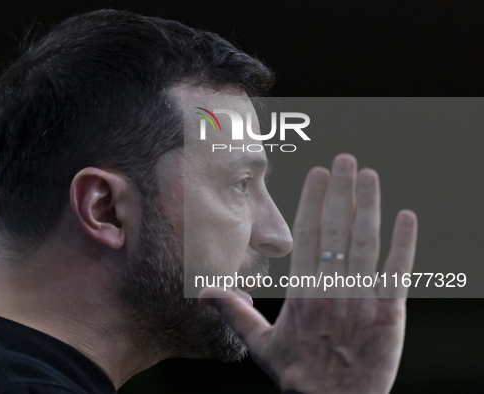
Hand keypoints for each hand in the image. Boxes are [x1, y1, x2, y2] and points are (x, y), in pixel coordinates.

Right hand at [199, 154, 417, 393]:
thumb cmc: (298, 373)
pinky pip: (398, 273)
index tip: (319, 174)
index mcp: (302, 293)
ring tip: (370, 175)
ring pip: (366, 245)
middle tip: (346, 160)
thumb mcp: (260, 343)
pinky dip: (404, 244)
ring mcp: (362, 300)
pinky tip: (407, 217)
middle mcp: (332, 291)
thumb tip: (202, 292)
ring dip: (370, 207)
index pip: (309, 237)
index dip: (314, 202)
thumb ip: (234, 311)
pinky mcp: (389, 313)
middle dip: (342, 192)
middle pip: (338, 232)